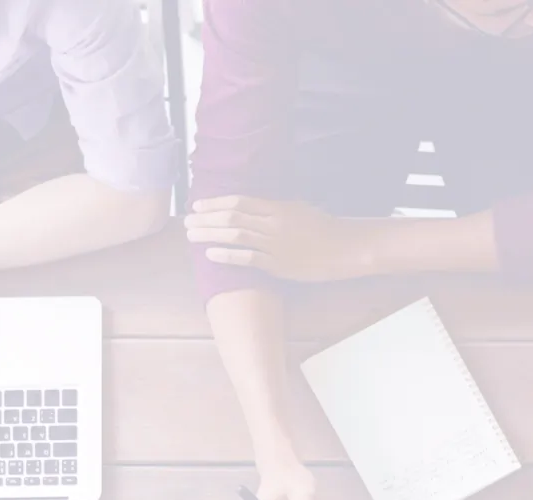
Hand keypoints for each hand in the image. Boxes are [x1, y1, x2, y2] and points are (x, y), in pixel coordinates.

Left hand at [185, 197, 375, 281]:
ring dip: (210, 235)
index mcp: (277, 207)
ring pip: (235, 235)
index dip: (215, 203)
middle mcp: (273, 223)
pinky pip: (248, 258)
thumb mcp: (299, 209)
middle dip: (205, 219)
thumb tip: (255, 207)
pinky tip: (210, 254)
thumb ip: (275, 207)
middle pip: (231, 217)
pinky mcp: (279, 264)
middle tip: (186, 222)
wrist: (346, 248)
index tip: (198, 206)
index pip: (239, 201)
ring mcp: (275, 244)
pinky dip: (227, 256)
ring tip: (191, 236)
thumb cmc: (325, 228)